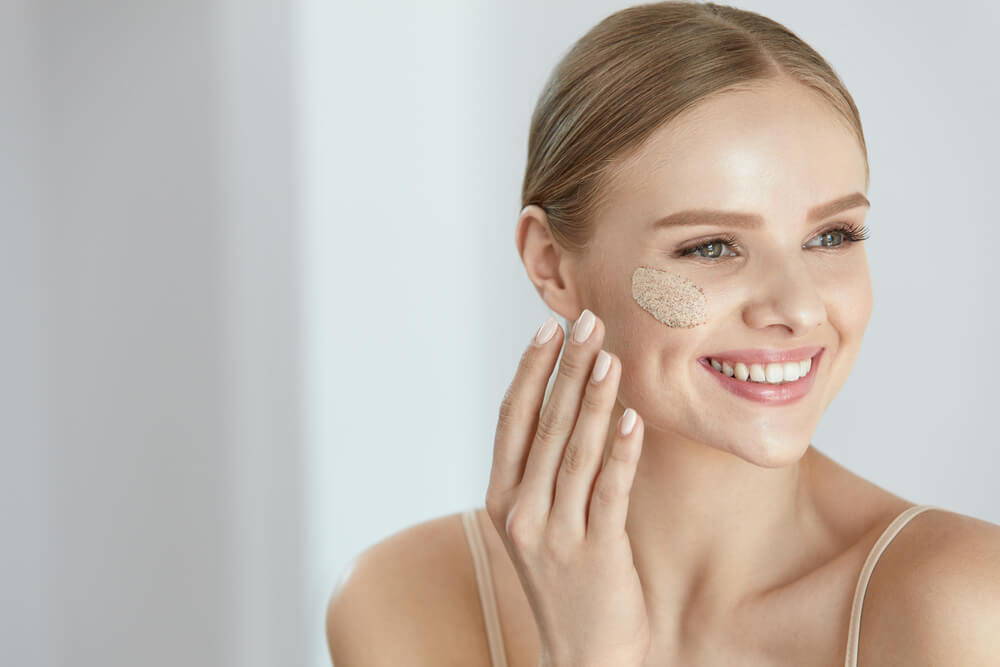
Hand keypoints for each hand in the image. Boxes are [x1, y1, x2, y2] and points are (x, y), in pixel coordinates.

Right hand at [485, 309, 649, 666]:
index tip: (548, 329)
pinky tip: (629, 418)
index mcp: (502, 498)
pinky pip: (608, 491)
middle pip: (544, 425)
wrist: (582, 657)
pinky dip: (619, 452)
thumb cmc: (566, 582)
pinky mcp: (594, 553)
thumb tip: (566, 404)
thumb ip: (544, 473)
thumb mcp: (538, 525)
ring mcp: (555, 534)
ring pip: (574, 451)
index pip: (512, 420)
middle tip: (585, 321)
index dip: (530, 371)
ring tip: (609, 354)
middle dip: (566, 368)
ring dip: (593, 398)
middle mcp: (521, 511)